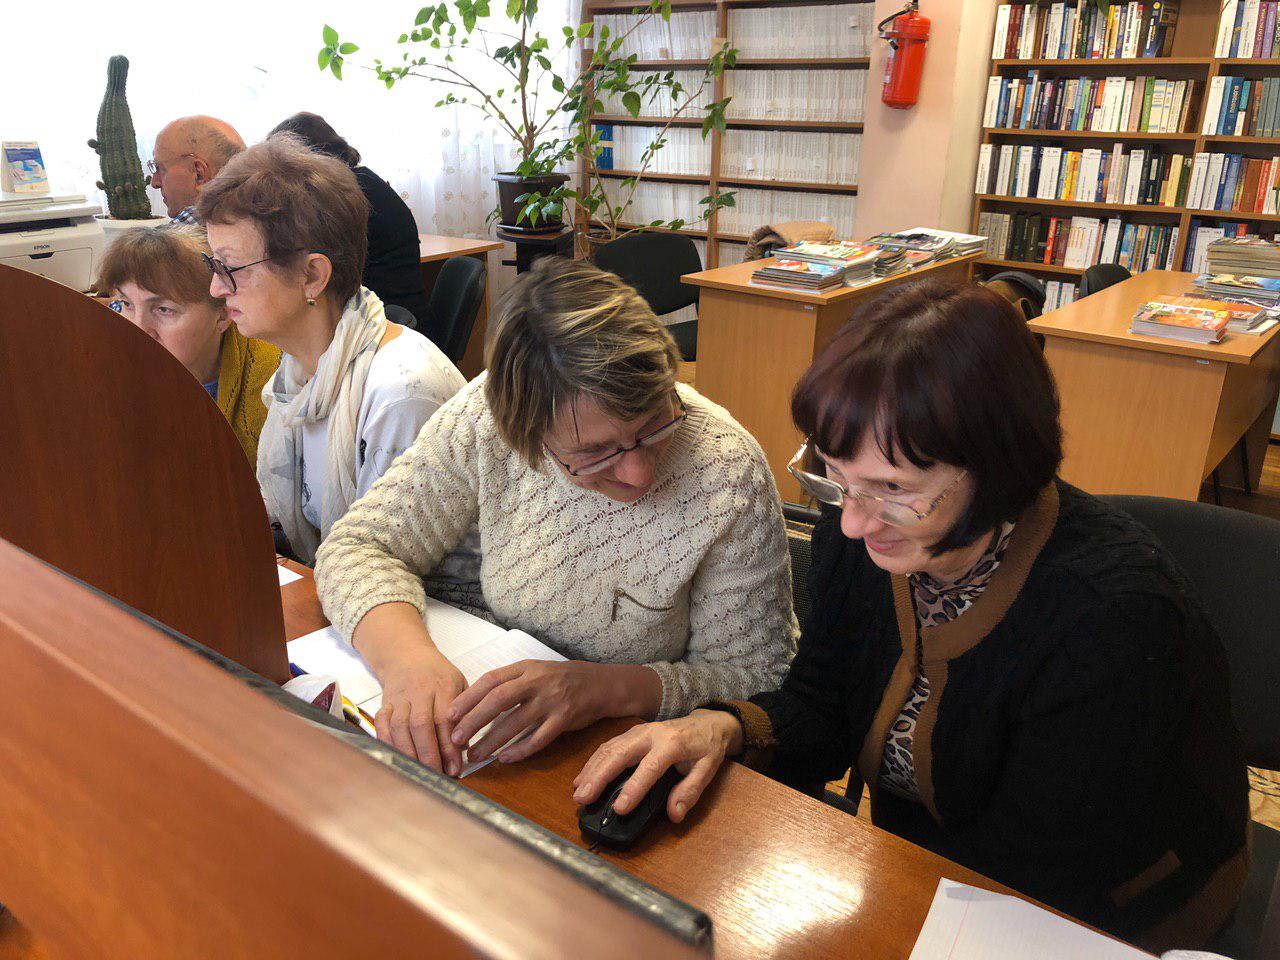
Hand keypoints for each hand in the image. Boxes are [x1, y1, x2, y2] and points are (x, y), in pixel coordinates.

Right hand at [373, 648, 467, 773]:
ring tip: (418, 772)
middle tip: (436, 775)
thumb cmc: (438, 674)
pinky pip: (382, 724)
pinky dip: (387, 743)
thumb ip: (464, 713)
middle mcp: (419, 691)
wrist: (407, 654)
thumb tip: (466, 748)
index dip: (449, 746)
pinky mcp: (384, 703)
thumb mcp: (459, 684)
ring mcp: (399, 697)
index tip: (455, 768)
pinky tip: (396, 758)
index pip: (445, 719)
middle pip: (421, 724)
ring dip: (408, 752)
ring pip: (400, 727)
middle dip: (428, 754)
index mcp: (442, 686)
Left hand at [446, 660, 659, 764]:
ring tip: (475, 754)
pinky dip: (520, 749)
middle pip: (499, 700)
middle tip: (456, 738)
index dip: (469, 698)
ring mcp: (552, 700)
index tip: (450, 714)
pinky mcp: (565, 719)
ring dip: (492, 741)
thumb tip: (474, 704)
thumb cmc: (561, 679)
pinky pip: (539, 738)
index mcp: (526, 668)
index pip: (491, 680)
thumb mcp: (535, 671)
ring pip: (516, 722)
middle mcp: (538, 681)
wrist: (601, 684)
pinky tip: (505, 758)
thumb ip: (509, 683)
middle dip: (475, 720)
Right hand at [572, 709, 743, 823]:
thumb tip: (674, 814)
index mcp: (672, 744)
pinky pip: (609, 745)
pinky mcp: (633, 732)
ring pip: (609, 748)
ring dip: (592, 770)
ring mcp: (639, 731)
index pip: (649, 768)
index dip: (633, 789)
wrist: (709, 722)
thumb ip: (691, 792)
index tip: (619, 808)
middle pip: (619, 754)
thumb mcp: (708, 770)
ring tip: (578, 792)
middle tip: (582, 799)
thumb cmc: (707, 747)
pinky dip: (594, 762)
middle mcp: (651, 734)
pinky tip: (585, 777)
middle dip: (598, 777)